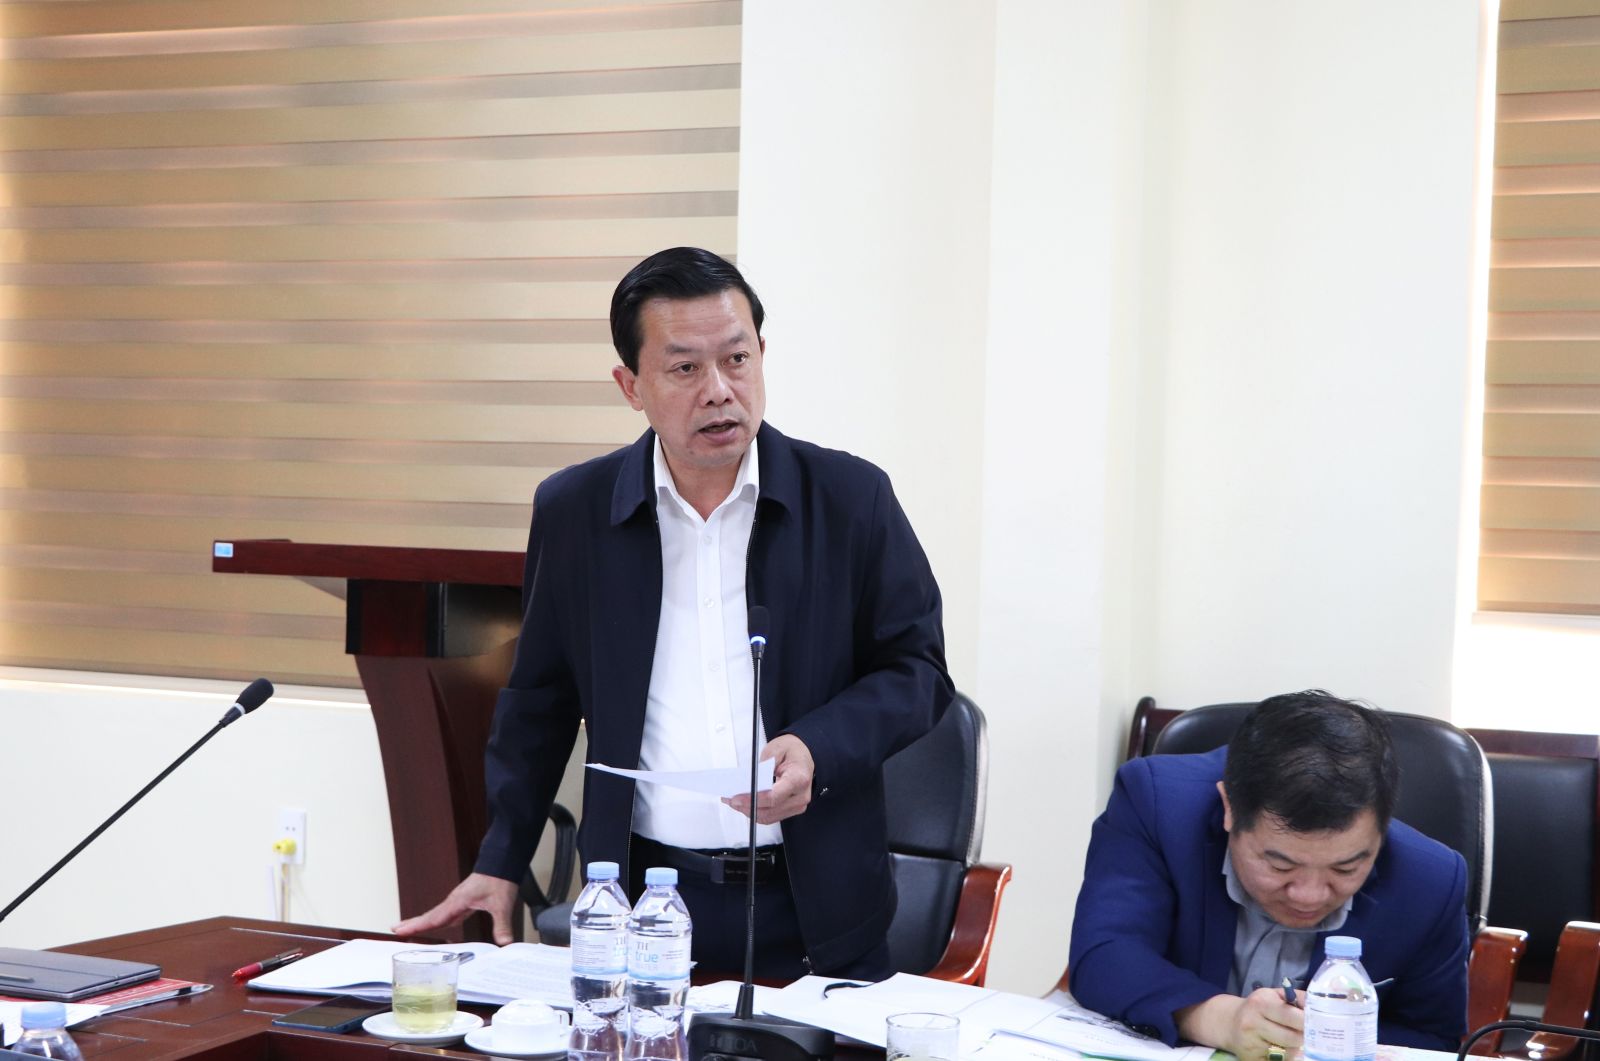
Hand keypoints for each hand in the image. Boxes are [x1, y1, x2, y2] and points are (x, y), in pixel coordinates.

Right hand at [391, 873, 519, 945]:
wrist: (502, 862)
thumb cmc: (499, 878)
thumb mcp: (502, 904)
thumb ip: (502, 924)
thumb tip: (505, 943)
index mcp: (459, 901)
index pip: (434, 917)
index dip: (417, 925)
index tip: (399, 930)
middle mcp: (454, 901)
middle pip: (430, 915)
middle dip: (412, 924)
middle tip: (394, 931)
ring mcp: (457, 901)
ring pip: (436, 914)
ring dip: (421, 922)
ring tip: (406, 930)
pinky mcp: (463, 902)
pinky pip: (445, 914)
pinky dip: (435, 920)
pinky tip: (434, 926)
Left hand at [722, 734, 813, 823]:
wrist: (804, 754)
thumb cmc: (793, 750)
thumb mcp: (775, 749)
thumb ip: (761, 767)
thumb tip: (747, 782)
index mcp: (799, 779)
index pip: (773, 797)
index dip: (752, 800)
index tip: (736, 798)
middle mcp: (800, 796)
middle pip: (769, 810)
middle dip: (746, 806)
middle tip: (730, 798)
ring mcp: (797, 805)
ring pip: (768, 817)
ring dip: (748, 811)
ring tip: (733, 801)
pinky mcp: (791, 809)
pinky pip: (770, 816)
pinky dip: (755, 812)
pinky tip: (744, 804)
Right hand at [1175, 988, 1303, 1060]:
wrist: (1229, 1022)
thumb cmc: (1258, 1007)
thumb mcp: (1273, 995)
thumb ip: (1296, 997)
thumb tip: (1318, 1006)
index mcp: (1260, 1004)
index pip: (1292, 1016)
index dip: (1308, 1021)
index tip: (1315, 1023)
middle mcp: (1253, 1024)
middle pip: (1292, 1038)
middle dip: (1304, 1037)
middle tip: (1307, 1034)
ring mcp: (1251, 1044)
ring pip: (1288, 1053)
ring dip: (1295, 1048)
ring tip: (1293, 1041)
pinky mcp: (1251, 1059)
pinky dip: (1285, 1058)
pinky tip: (1282, 1049)